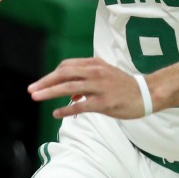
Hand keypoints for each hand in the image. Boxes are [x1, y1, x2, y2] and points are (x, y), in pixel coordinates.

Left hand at [28, 57, 150, 119]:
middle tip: (31, 90)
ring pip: (69, 87)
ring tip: (36, 97)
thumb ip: (85, 81)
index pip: (66, 66)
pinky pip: (81, 106)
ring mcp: (100, 87)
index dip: (51, 75)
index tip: (40, 84)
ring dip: (49, 92)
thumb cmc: (123, 86)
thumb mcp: (104, 76)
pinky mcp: (105, 102)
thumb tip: (69, 95)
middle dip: (45, 82)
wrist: (147, 93)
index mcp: (94, 64)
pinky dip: (66, 109)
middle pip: (63, 74)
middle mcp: (95, 73)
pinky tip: (56, 113)